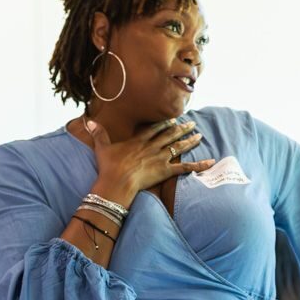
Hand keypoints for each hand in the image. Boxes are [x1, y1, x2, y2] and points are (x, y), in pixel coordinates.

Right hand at [86, 118, 214, 202]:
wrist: (117, 181)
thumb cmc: (109, 166)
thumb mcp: (102, 147)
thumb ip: (98, 133)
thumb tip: (88, 121)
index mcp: (139, 141)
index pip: (154, 129)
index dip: (164, 123)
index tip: (172, 118)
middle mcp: (152, 147)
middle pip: (170, 135)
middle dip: (182, 128)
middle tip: (192, 123)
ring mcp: (160, 158)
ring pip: (178, 147)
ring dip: (190, 140)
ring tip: (199, 134)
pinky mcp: (166, 170)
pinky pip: (186, 167)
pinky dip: (199, 165)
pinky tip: (211, 162)